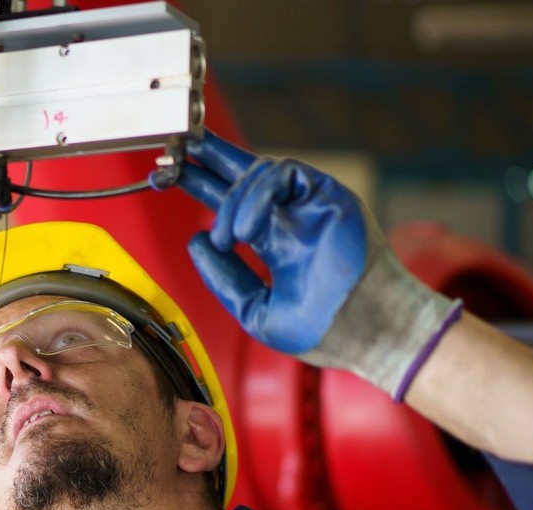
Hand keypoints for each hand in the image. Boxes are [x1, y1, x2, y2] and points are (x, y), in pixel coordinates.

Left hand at [162, 133, 458, 397]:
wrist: (367, 333)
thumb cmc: (322, 332)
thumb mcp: (256, 310)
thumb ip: (226, 279)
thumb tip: (197, 242)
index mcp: (276, 242)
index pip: (233, 204)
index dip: (200, 187)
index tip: (165, 177)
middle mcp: (291, 217)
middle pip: (243, 175)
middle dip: (207, 160)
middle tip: (175, 153)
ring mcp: (310, 204)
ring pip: (259, 172)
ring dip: (232, 201)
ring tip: (228, 237)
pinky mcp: (328, 193)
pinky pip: (283, 173)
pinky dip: (256, 195)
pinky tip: (246, 228)